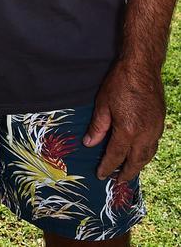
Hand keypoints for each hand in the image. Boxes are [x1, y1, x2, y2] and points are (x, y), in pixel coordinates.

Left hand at [83, 59, 164, 181]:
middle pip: (136, 161)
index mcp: (127, 131)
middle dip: (126, 173)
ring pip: (148, 155)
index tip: (101, 175)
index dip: (108, 167)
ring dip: (138, 165)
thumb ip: (97, 127)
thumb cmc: (120, 82)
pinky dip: (146, 154)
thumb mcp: (102, 104)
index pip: (116, 156)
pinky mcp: (160, 123)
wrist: (142, 68)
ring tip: (129, 171)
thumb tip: (89, 144)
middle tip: (117, 182)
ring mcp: (155, 129)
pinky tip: (140, 153)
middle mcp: (144, 134)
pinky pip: (154, 145)